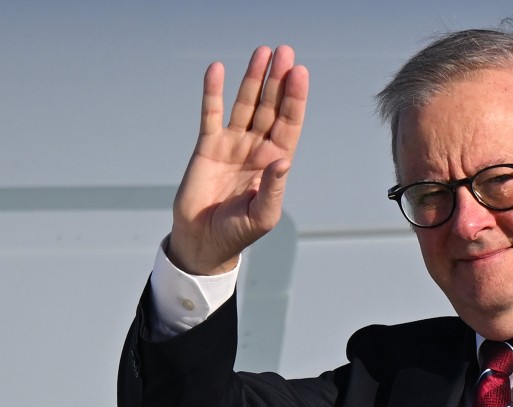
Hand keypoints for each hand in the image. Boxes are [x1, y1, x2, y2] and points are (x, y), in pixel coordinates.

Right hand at [169, 45, 307, 274]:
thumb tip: (282, 161)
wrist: (204, 240)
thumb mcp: (262, 215)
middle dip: (278, 80)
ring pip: (246, 104)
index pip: (289, 124)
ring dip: (254, 78)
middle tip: (285, 52)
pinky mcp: (208, 146)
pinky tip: (217, 70)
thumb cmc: (237, 232)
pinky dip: (213, 92)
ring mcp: (233, 145)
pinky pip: (211, 114)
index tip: (300, 74)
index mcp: (275, 163)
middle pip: (270, 107)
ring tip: (262, 52)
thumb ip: (273, 188)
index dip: (295, 100)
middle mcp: (257, 149)